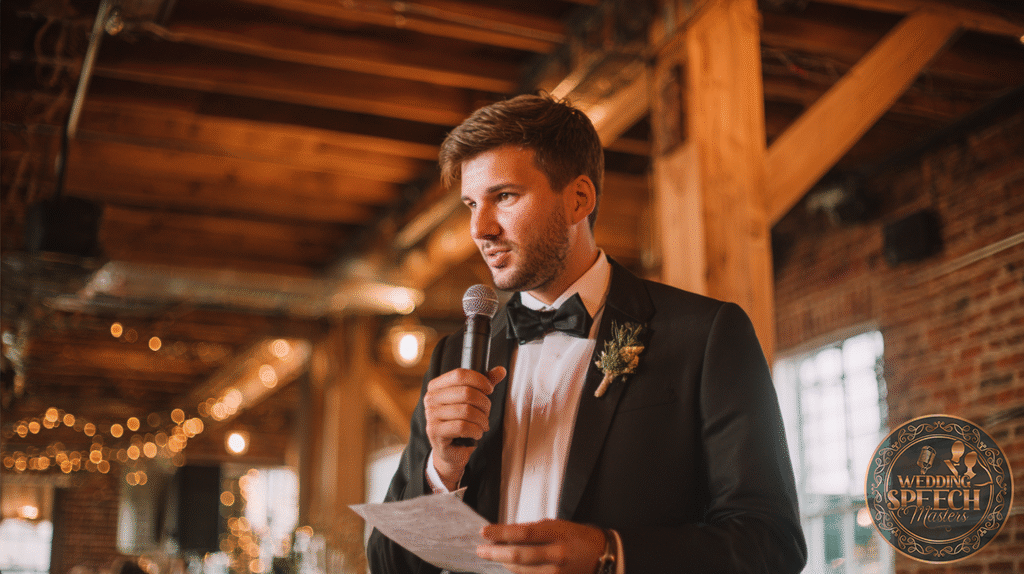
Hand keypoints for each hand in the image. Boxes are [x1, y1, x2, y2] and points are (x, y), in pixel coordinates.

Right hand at [424, 366, 504, 489]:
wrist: (451, 450)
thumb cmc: (462, 421)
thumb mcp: (473, 400)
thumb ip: (485, 384)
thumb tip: (501, 370)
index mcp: (437, 386)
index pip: (459, 374)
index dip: (479, 380)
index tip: (489, 390)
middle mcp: (430, 398)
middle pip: (466, 392)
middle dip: (484, 404)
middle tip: (486, 413)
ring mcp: (430, 415)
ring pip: (467, 411)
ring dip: (482, 420)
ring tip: (482, 425)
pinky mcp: (434, 432)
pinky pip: (463, 427)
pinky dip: (476, 431)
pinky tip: (476, 433)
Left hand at [477, 519, 605, 573]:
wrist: (602, 555)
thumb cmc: (577, 538)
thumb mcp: (557, 525)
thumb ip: (532, 530)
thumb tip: (506, 533)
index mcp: (557, 533)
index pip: (522, 533)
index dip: (500, 533)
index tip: (484, 531)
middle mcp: (557, 554)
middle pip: (519, 555)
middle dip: (496, 553)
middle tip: (481, 550)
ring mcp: (556, 572)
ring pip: (522, 571)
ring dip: (504, 564)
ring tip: (493, 557)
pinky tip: (510, 568)